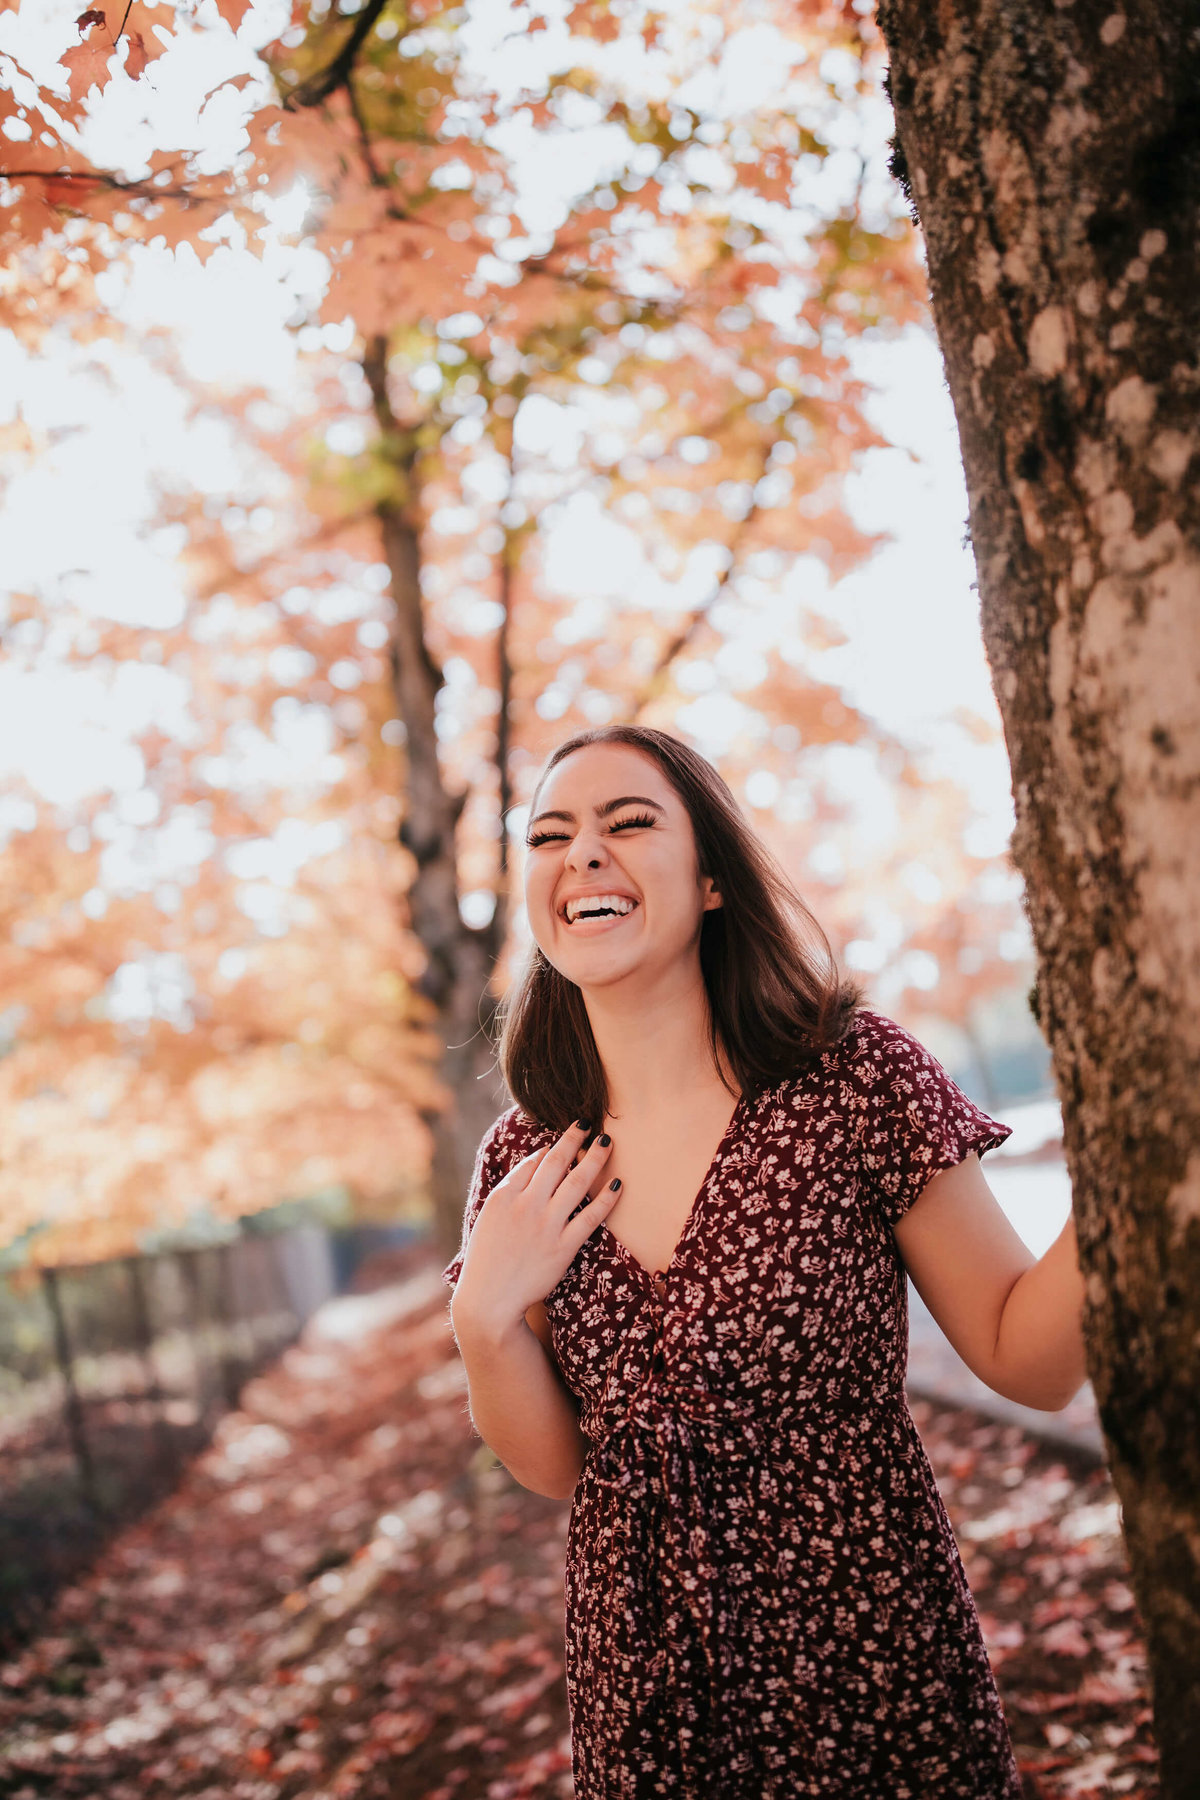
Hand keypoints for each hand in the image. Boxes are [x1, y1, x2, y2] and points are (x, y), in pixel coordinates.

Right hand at [450, 1121, 618, 1335]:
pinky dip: (606, 1199)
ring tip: (607, 1142)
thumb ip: (511, 1189)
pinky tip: (617, 1186)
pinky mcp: (564, 1248)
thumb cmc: (487, 1259)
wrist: (490, 1300)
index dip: (552, 1148)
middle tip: (587, 1123)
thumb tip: (538, 1161)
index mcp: (504, 1196)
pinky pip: (591, 1218)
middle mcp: (526, 1206)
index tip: (566, 1138)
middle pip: (556, 1163)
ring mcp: (547, 1226)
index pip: (533, 1162)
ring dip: (595, 1159)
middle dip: (574, 1139)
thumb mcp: (489, 1217)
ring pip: (577, 1183)